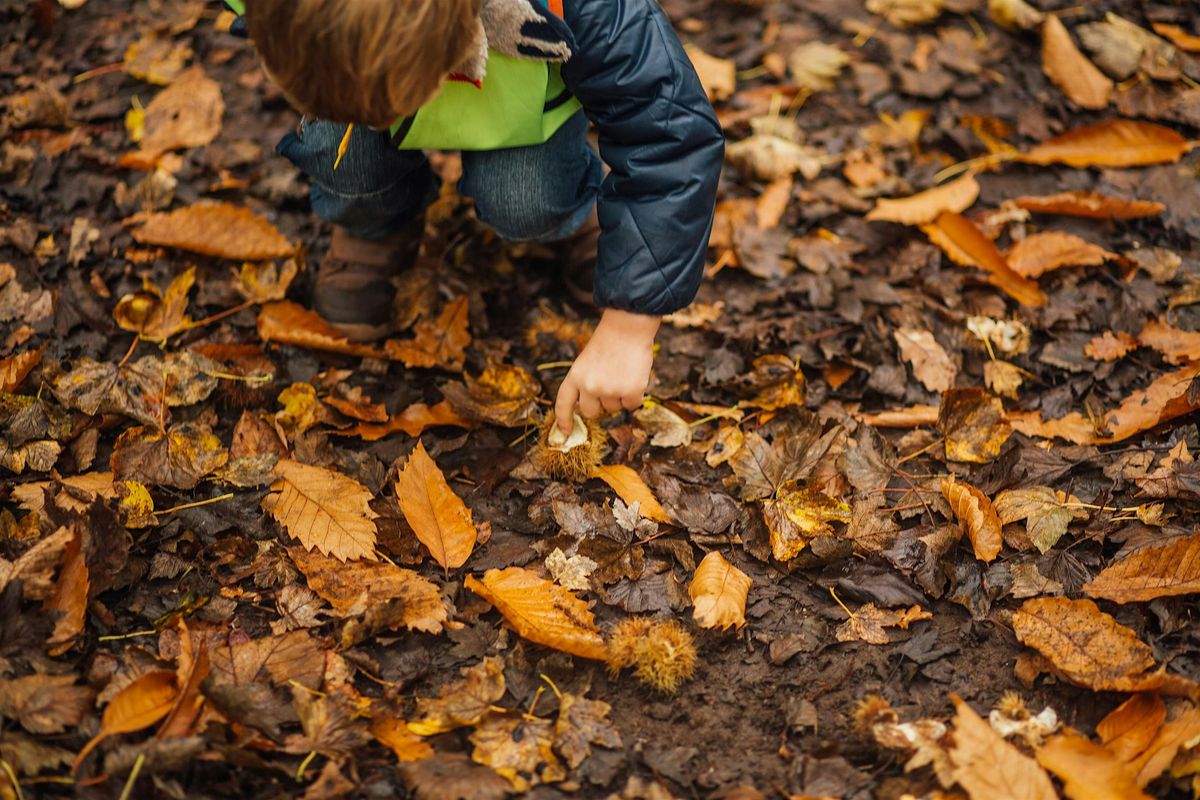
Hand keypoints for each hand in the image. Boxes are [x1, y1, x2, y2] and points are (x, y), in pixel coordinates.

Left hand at [554, 309, 660, 433]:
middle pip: (592, 412)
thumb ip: (586, 383)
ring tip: (622, 372)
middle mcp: (589, 387)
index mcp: (575, 377)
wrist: (628, 327)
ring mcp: (610, 391)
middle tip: (610, 385)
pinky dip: (635, 395)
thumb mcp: (586, 362)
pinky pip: (632, 405)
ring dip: (620, 396)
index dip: (563, 420)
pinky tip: (634, 376)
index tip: (565, 433)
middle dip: (601, 404)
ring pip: (614, 408)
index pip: (564, 404)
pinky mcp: (631, 392)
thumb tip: (595, 409)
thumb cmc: (609, 342)